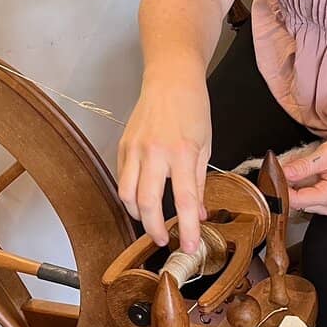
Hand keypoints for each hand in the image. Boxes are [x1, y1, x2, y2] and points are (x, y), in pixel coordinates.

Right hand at [117, 74, 210, 252]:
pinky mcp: (123, 145)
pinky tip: (140, 199)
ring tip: (150, 221)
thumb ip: (199, 183)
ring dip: (137, 214)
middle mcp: (156, 153)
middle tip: (163, 240)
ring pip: (127, 194)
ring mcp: (135, 149)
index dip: (186, 229)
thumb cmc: (193, 110)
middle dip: (153, 228)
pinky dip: (129, 194)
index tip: (189, 246)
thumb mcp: (205, 146)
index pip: (184, 200)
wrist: (170, 79)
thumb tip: (198, 214)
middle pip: (147, 203)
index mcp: (182, 153)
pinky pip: (122, 178)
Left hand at [281, 138, 326, 214]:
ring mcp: (324, 207)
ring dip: (291, 184)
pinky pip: (301, 197)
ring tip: (299, 167)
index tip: (273, 174)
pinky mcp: (321, 203)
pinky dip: (297, 185)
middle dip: (285, 184)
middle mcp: (326, 206)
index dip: (281, 188)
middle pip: (293, 202)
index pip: (295, 200)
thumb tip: (283, 172)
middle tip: (284, 165)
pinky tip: (304, 174)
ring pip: (295, 201)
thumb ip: (303, 166)